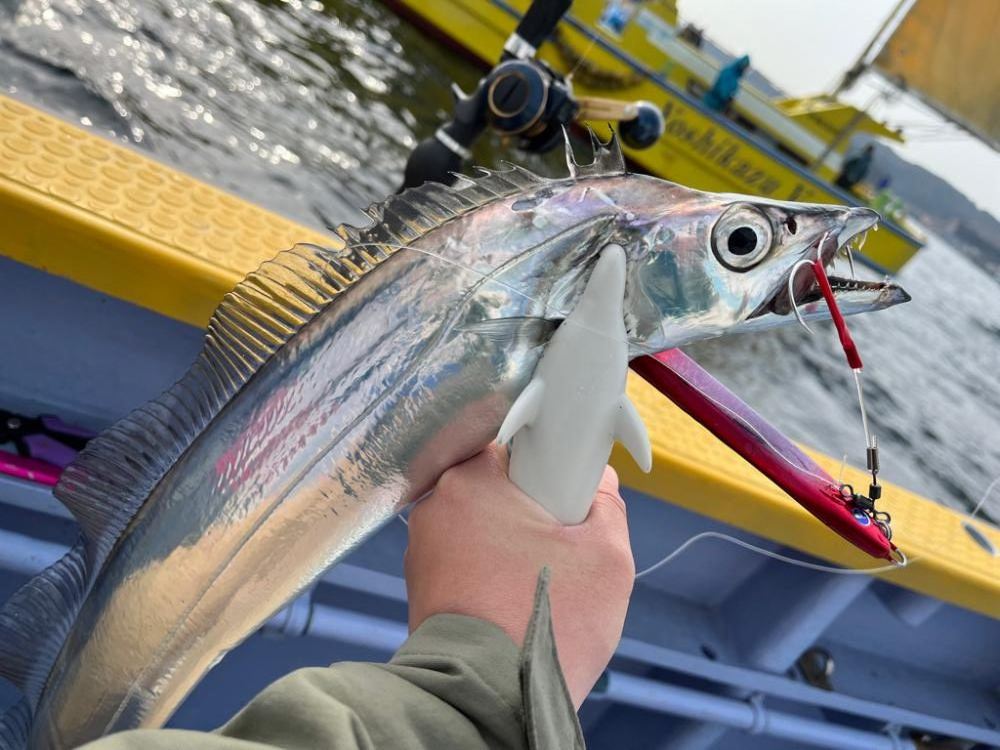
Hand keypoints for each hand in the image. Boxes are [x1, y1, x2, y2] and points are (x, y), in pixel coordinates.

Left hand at [404, 443, 633, 707]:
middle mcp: (438, 504)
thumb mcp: (607, 558)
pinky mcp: (419, 583)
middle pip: (500, 486)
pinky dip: (488, 573)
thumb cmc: (541, 625)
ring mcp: (422, 545)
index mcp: (474, 478)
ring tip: (537, 584)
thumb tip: (599, 487)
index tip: (568, 496)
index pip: (519, 446)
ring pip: (482, 525)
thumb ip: (608, 506)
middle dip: (532, 511)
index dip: (552, 469)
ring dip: (509, 544)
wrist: (485, 698)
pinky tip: (512, 601)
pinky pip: (464, 559)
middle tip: (560, 548)